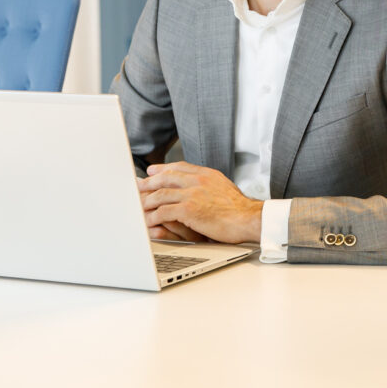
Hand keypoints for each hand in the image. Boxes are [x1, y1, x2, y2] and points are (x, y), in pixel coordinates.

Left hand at [138, 161, 262, 243]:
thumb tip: (204, 185)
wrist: (248, 218)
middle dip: (150, 182)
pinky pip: (164, 211)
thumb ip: (210, 184)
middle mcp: (197, 181)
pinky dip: (153, 216)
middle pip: (166, 177)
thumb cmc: (239, 209)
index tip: (153, 171)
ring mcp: (192, 194)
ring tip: (139, 205)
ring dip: (148, 200)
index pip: (179, 167)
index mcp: (206, 174)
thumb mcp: (224, 187)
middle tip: (138, 186)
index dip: (163, 169)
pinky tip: (149, 220)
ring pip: (161, 194)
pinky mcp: (188, 209)